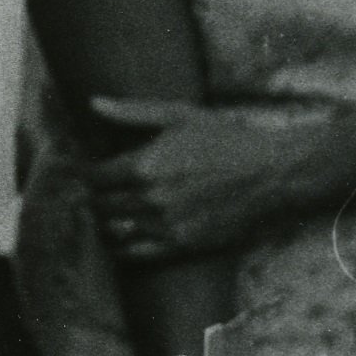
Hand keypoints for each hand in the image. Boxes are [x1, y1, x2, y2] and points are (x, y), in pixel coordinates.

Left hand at [86, 98, 327, 263]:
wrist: (273, 173)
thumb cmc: (226, 139)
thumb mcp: (179, 116)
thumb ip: (132, 112)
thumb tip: (93, 102)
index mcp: (144, 166)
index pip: (92, 177)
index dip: (82, 174)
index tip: (83, 172)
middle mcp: (150, 199)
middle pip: (99, 206)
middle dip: (91, 198)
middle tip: (90, 193)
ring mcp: (166, 225)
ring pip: (114, 231)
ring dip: (104, 223)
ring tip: (104, 214)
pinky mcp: (182, 245)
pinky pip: (136, 253)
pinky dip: (122, 246)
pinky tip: (121, 237)